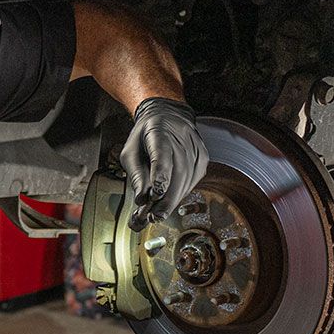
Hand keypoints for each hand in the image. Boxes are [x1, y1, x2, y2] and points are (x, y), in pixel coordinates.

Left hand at [120, 97, 209, 231]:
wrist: (168, 117)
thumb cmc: (146, 136)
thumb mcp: (131, 151)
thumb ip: (135, 175)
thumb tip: (141, 200)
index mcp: (160, 131)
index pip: (162, 154)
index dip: (160, 175)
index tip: (155, 194)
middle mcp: (182, 138)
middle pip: (177, 172)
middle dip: (166, 198)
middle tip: (154, 217)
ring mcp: (195, 148)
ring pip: (186, 180)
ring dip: (172, 201)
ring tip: (158, 214)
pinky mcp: (202, 158)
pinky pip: (192, 181)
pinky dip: (180, 194)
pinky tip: (170, 201)